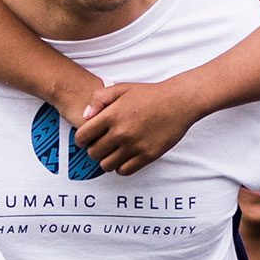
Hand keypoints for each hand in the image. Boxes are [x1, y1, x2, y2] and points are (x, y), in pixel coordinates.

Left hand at [70, 81, 208, 175]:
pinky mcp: (148, 155)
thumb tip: (85, 116)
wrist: (179, 102)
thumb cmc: (150, 95)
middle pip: (93, 153)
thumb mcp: (121, 88)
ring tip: (113, 152)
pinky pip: (124, 171)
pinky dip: (121, 167)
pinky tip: (125, 157)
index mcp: (112, 115)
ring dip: (106, 160)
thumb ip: (99, 99)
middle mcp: (121, 132)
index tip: (86, 139)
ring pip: (106, 165)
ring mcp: (135, 145)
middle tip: (101, 145)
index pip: (83, 136)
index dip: (81, 139)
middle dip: (94, 150)